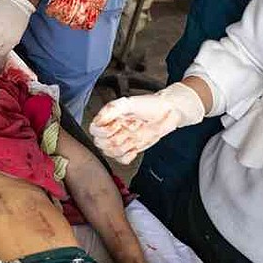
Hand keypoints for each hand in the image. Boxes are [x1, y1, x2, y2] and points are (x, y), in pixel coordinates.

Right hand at [89, 83, 204, 163]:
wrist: (169, 112)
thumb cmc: (151, 104)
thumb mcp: (129, 103)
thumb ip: (111, 109)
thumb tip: (98, 120)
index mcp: (109, 118)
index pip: (94, 130)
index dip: (103, 131)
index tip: (117, 125)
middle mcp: (113, 129)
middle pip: (100, 144)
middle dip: (114, 140)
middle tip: (127, 131)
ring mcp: (122, 140)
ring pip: (110, 152)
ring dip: (122, 147)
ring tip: (134, 137)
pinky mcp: (131, 148)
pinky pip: (121, 160)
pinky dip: (127, 157)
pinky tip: (134, 149)